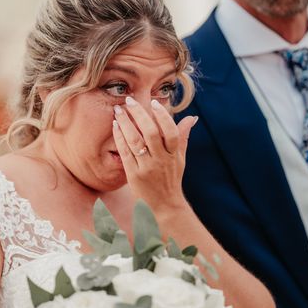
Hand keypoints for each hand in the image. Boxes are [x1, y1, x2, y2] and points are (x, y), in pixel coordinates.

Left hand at [112, 96, 197, 212]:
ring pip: (135, 141)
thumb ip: (183, 137)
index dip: (163, 116)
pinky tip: (115, 126)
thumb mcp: (180, 159)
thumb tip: (192, 118)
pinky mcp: (134, 175)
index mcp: (173, 155)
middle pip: (150, 133)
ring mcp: (147, 168)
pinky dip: (119, 138)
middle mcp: (161, 160)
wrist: (164, 206)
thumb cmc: (172, 179)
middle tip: (129, 101)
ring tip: (118, 110)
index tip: (153, 103)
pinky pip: (126, 152)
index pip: (170, 132)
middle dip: (138, 114)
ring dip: (125, 123)